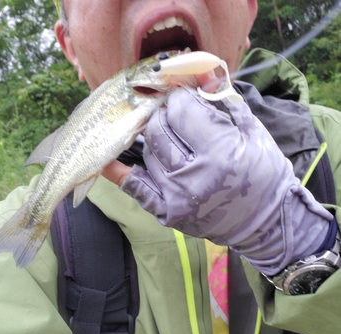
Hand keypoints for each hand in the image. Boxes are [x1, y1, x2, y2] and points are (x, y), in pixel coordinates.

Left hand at [120, 87, 331, 273]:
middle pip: (157, 129)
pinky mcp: (167, 213)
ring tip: (174, 142)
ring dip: (156, 141)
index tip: (185, 98)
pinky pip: (133, 186)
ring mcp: (176, 198)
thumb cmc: (265, 175)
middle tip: (178, 118)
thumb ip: (223, 101)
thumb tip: (199, 71)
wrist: (265, 222)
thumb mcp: (252, 132)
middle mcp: (193, 177)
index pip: (179, 110)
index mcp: (221, 153)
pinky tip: (107, 159)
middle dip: (165, 116)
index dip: (181, 98)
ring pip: (146, 152)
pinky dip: (118, 171)